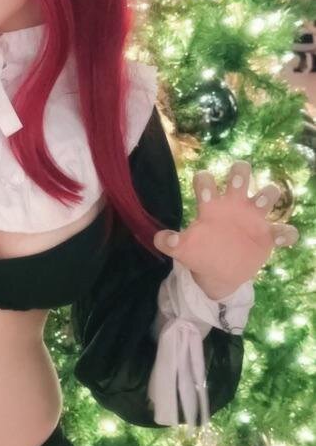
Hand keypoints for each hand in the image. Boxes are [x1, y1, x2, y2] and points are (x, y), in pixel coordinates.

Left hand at [152, 160, 298, 298]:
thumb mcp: (184, 250)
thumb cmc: (201, 252)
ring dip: (267, 195)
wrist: (219, 273)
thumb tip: (160, 239)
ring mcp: (253, 218)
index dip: (205, 182)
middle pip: (239, 176)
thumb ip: (171, 243)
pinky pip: (282, 231)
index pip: (206, 182)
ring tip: (261, 204)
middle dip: (239, 173)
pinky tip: (280, 238)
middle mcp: (234, 204)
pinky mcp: (267, 236)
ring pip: (267, 195)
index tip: (204, 193)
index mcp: (211, 205)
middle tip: (236, 182)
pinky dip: (285, 233)